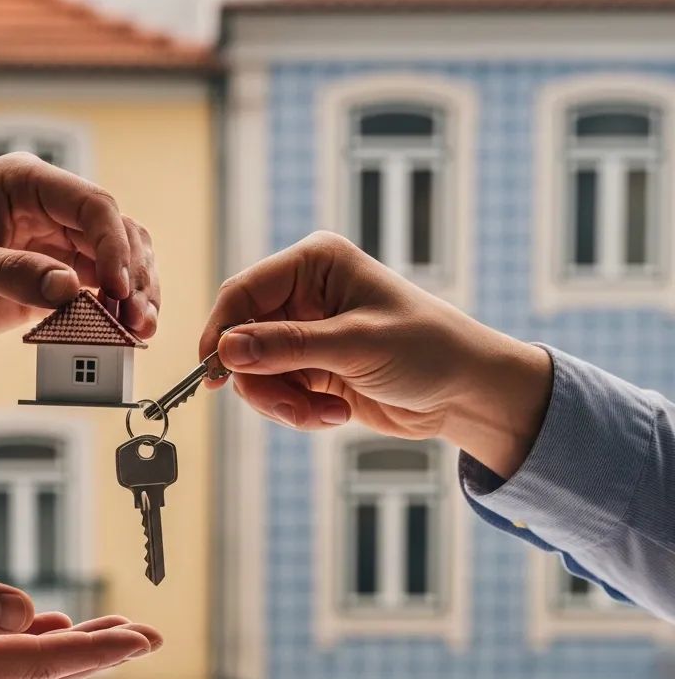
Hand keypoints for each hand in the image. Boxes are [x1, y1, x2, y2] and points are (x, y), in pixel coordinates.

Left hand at [0, 153, 159, 367]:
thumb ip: (12, 273)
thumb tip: (69, 288)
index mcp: (23, 185)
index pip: (91, 206)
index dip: (114, 246)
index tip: (120, 288)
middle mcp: (45, 212)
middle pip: (115, 235)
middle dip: (135, 275)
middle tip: (138, 316)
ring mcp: (50, 250)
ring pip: (115, 266)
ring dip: (134, 296)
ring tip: (140, 329)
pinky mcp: (48, 287)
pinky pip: (94, 297)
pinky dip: (112, 315)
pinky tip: (121, 335)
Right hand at [0, 552, 160, 678]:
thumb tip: (29, 613)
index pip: (41, 662)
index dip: (97, 649)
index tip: (142, 638)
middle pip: (39, 674)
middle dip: (95, 652)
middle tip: (143, 634)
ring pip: (20, 674)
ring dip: (65, 652)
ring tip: (108, 631)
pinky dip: (27, 652)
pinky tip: (42, 631)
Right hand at [199, 231, 552, 477]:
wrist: (464, 393)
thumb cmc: (426, 349)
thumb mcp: (356, 345)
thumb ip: (288, 346)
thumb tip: (227, 350)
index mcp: (314, 264)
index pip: (243, 292)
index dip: (222, 331)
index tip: (213, 372)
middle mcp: (304, 296)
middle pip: (242, 340)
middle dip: (262, 381)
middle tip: (291, 407)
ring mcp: (305, 335)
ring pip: (256, 375)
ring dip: (283, 403)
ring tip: (324, 414)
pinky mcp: (311, 370)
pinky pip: (277, 396)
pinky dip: (298, 413)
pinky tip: (335, 414)